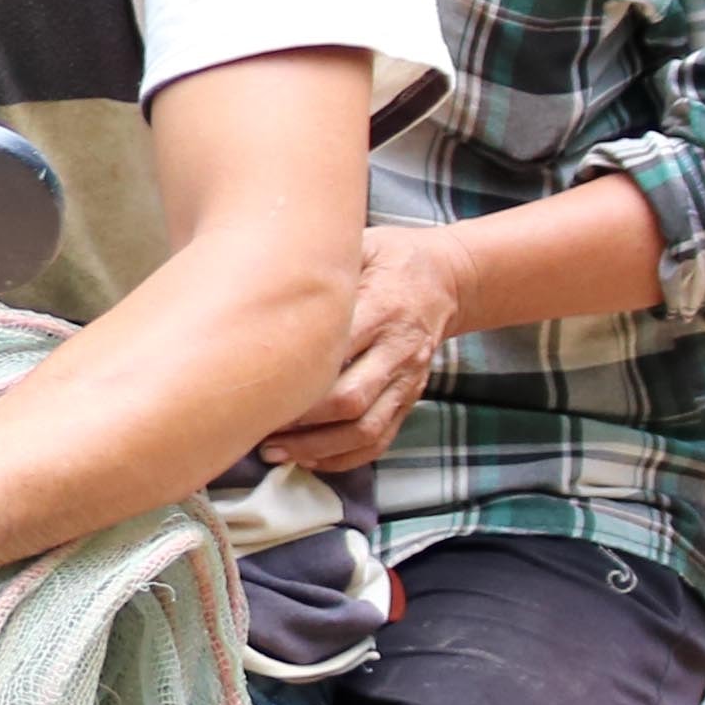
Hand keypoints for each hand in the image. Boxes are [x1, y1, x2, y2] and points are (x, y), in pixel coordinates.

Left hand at [258, 224, 470, 472]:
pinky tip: (308, 459)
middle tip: (255, 426)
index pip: (338, 350)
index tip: (255, 384)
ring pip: (365, 428)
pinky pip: (380, 440)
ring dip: (317, 448)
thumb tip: (259, 271)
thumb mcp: (362, 245)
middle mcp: (398, 349)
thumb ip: (321, 264)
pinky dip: (343, 458)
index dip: (297, 375)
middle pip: (350, 399)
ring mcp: (407, 379)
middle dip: (301, 422)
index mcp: (383, 306)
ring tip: (274, 452)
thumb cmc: (390, 258)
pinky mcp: (409, 399)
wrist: (448, 278)